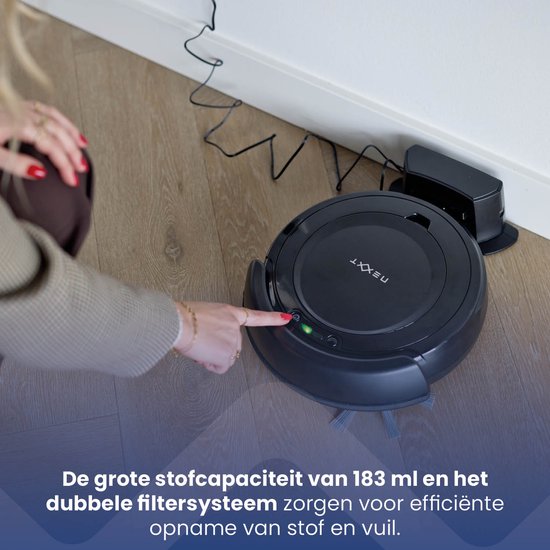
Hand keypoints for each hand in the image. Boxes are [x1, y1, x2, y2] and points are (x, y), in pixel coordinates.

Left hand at [0, 100, 87, 186]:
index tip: (71, 179)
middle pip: (56, 130)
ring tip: (82, 144)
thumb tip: (41, 172)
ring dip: (69, 131)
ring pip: (52, 115)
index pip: (50, 144)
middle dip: (72, 150)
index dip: (64, 163)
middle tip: (82, 167)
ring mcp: (16, 106)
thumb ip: (15, 163)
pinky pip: (42, 108)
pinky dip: (56, 117)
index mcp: (15, 123)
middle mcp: (18, 111)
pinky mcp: (11, 105)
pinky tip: (60, 124)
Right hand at [173, 302, 291, 373]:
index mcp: (230, 312)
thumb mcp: (203, 313)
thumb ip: (214, 324)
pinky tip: (203, 355)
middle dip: (217, 348)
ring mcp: (233, 341)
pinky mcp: (228, 354)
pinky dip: (211, 365)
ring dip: (212, 356)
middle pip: (231, 345)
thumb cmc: (183, 318)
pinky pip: (220, 367)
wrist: (179, 324)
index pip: (255, 316)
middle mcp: (235, 327)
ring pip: (224, 357)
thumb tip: (206, 337)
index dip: (272, 318)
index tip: (286, 318)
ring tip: (199, 345)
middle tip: (201, 341)